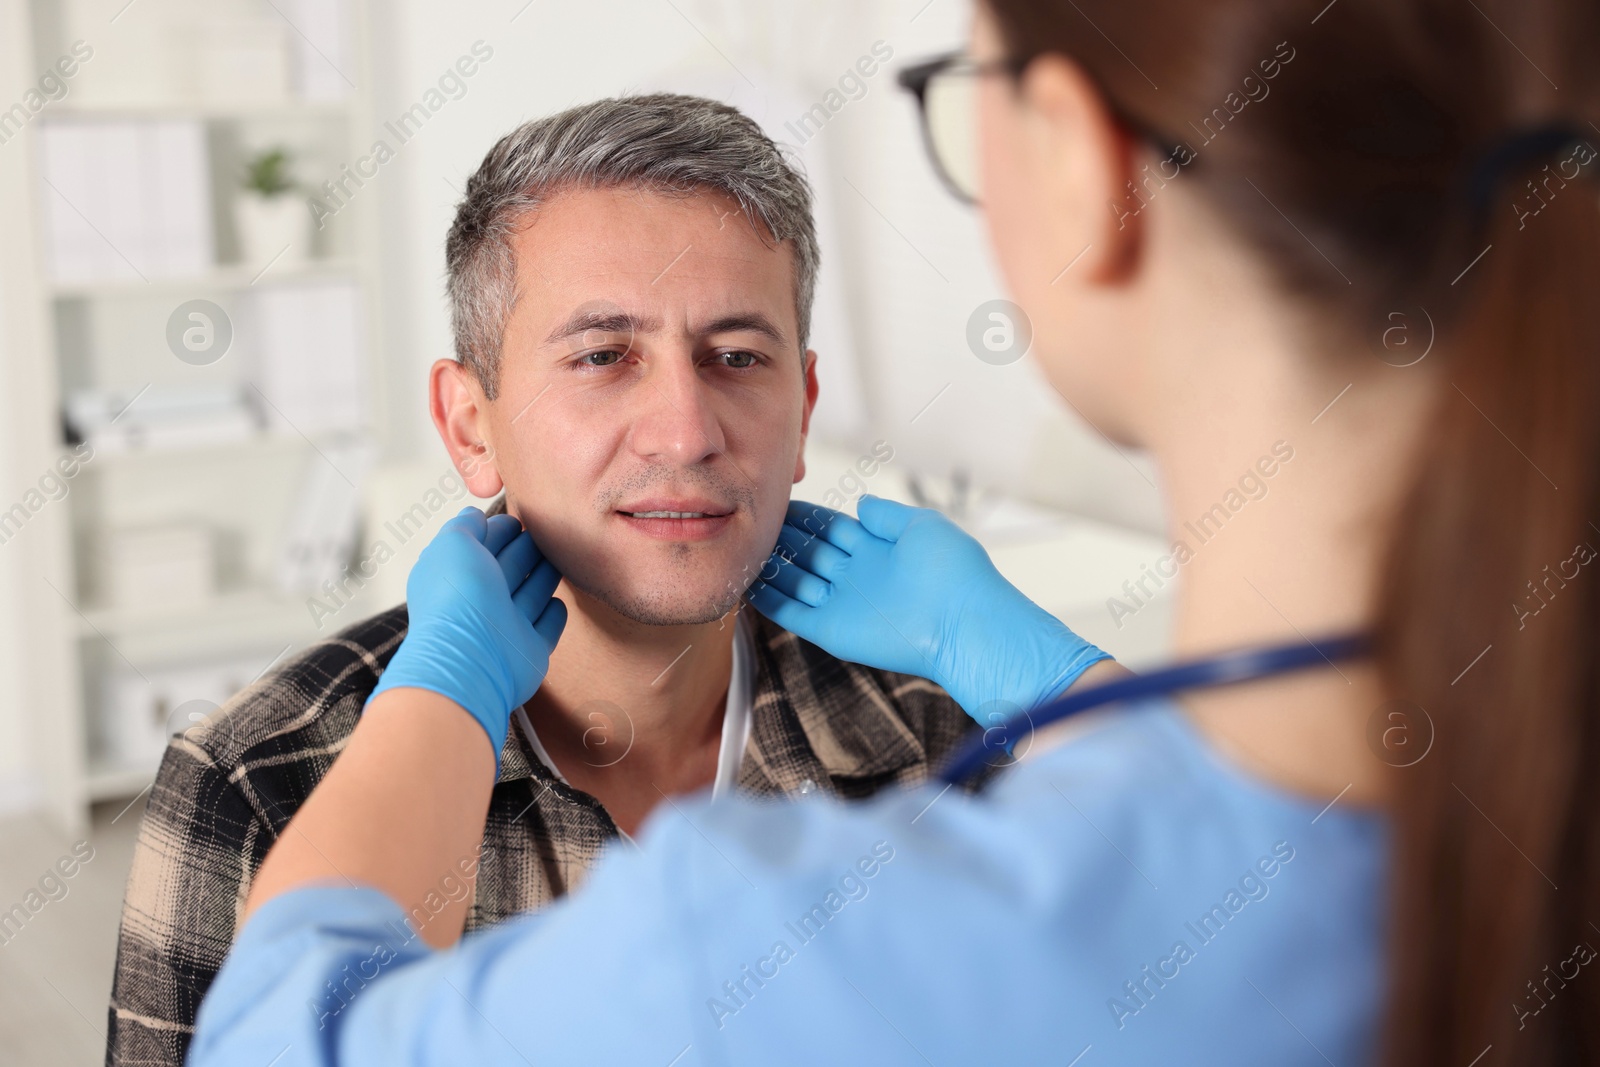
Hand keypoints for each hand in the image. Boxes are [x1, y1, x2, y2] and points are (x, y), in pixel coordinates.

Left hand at [366, 507, 566, 762]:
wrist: (472, 661)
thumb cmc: (458, 600)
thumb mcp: (453, 544)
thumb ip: (465, 525)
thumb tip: (475, 515)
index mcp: (459, 575)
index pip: (483, 546)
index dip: (499, 530)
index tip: (518, 517)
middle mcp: (481, 601)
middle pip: (510, 568)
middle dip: (525, 549)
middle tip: (546, 532)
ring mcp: (506, 627)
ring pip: (530, 594)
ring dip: (544, 576)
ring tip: (560, 557)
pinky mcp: (530, 650)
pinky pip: (546, 627)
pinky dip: (553, 614)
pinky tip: (560, 601)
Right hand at [745, 496, 1110, 722]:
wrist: (963, 623)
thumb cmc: (954, 572)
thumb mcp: (922, 526)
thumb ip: (886, 515)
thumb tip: (861, 502)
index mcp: (878, 548)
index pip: (831, 527)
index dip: (806, 515)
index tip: (778, 500)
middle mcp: (857, 575)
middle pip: (809, 552)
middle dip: (782, 536)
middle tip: (751, 520)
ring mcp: (842, 603)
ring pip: (794, 580)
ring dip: (769, 566)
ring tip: (738, 548)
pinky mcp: (832, 630)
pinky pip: (790, 613)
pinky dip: (767, 600)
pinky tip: (744, 583)